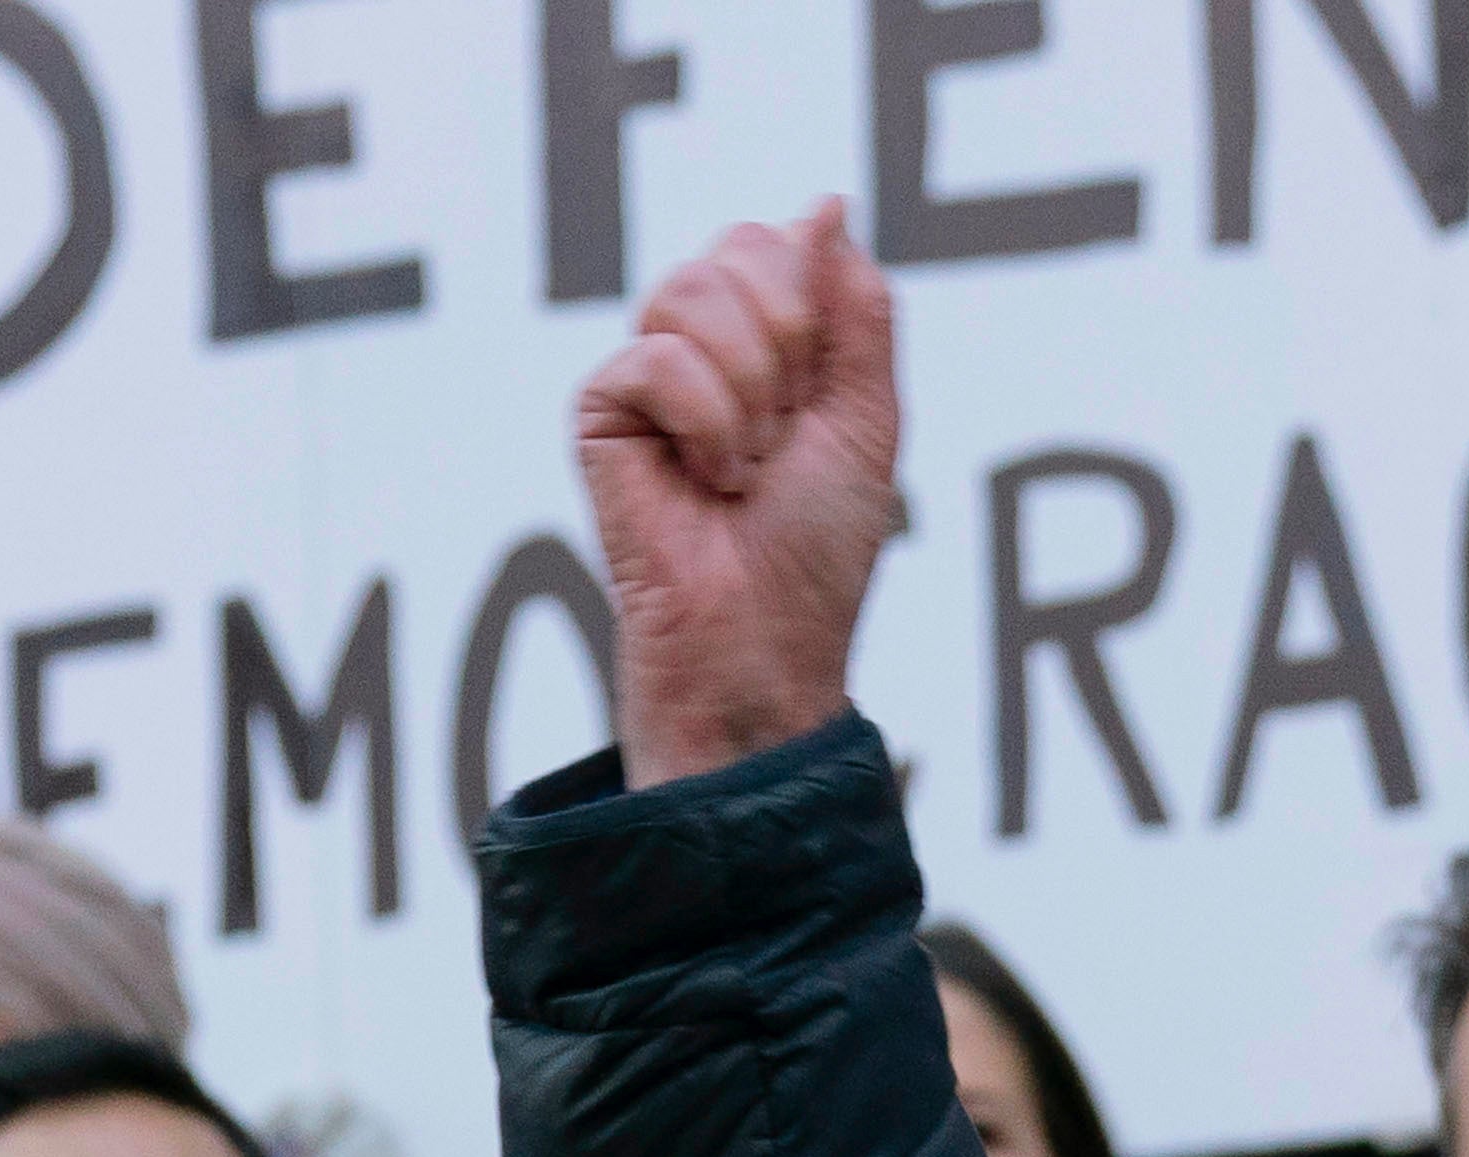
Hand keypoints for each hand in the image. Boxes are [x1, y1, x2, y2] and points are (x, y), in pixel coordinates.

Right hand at [572, 204, 903, 786]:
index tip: (818, 402)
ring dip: (749, 391)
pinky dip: (704, 422)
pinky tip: (705, 480)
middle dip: (787, 343)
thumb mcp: (869, 416)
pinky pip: (653, 357)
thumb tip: (825, 204)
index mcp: (764, 338)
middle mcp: (701, 346)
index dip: (814, 311)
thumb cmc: (816, 549)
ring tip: (746, 467)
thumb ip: (857, 307)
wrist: (766, 640)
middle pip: (738, 247)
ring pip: (692, 290)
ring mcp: (646, 375)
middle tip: (784, 435)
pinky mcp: (600, 413)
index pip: (779, 242)